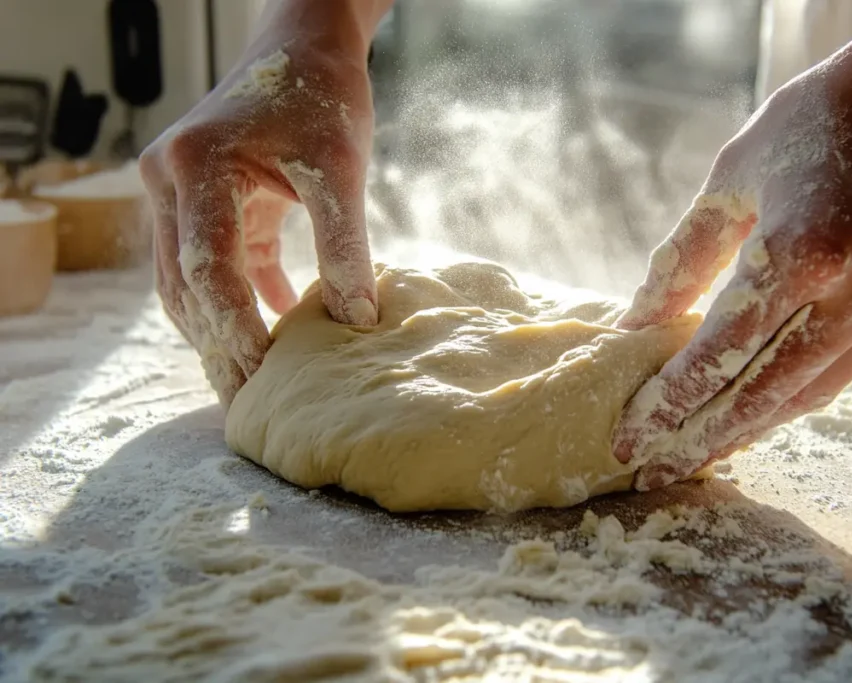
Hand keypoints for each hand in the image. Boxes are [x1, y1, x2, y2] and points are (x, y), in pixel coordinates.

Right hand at [140, 6, 378, 404]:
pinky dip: (242, 298)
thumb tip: (358, 319)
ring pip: (188, 281)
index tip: (260, 376)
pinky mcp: (206, 202)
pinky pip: (215, 263)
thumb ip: (346, 243)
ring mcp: (180, 193)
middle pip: (184, 284)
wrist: (303, 46)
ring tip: (253, 383)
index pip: (204, 267)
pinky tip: (277, 330)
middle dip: (217, 344)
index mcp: (194, 168)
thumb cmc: (321, 95)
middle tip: (247, 403)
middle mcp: (170, 182)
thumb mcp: (341, 168)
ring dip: (222, 330)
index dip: (232, 326)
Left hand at [610, 0, 851, 489]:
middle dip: (699, 439)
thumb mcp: (730, 181)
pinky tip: (750, 418)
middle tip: (649, 472)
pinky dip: (788, 401)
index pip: (720, 351)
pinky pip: (838, 374)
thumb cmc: (814, 122)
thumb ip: (683, 261)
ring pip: (804, 396)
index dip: (670, 400)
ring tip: (692, 457)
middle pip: (762, 393)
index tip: (630, 433)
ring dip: (744, 433)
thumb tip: (635, 327)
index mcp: (802, 250)